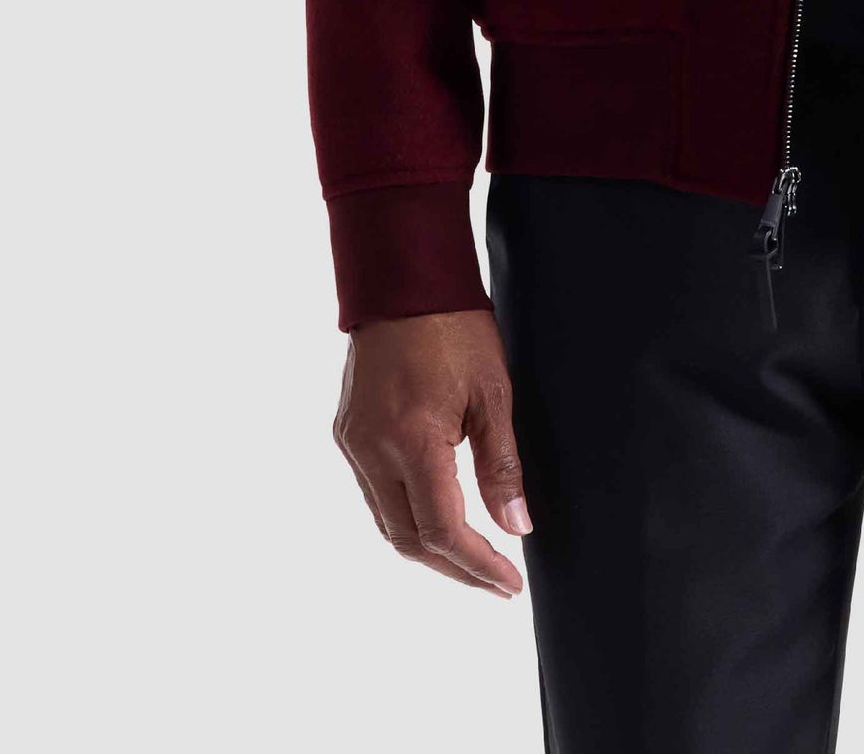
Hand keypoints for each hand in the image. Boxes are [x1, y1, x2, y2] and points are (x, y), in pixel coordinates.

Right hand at [333, 307, 531, 596]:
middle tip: (494, 580)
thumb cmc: (454, 326)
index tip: (509, 583)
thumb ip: (502, 466)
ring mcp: (353, 443)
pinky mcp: (346, 433)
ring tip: (471, 557)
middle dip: (453, 567)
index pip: (442, 531)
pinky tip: (435, 514)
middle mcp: (372, 449)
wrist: (402, 279)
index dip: (478, 565)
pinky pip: (373, 493)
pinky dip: (405, 515)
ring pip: (386, 522)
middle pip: (408, 540)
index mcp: (412, 439)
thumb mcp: (493, 392)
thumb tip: (517, 527)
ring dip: (427, 547)